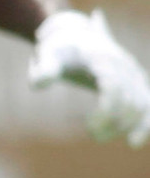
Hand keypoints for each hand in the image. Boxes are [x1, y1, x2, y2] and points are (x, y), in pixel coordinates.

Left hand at [30, 8, 149, 145]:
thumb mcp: (47, 54)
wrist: (77, 35)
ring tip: (98, 136)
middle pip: (130, 100)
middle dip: (113, 122)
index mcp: (104, 58)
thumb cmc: (60, 48)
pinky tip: (133, 142)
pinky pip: (148, 104)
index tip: (90, 126)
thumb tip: (39, 86)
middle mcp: (124, 66)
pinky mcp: (138, 83)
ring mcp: (134, 74)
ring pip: (141, 105)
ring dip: (124, 126)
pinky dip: (145, 123)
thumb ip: (43, 69)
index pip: (115, 88)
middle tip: (92, 133)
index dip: (107, 110)